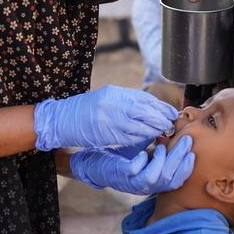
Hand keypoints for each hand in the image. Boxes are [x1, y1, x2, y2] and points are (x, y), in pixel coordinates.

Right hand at [33, 85, 177, 150]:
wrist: (61, 120)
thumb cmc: (85, 111)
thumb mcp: (107, 99)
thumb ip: (126, 104)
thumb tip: (150, 111)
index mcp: (114, 93)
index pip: (144, 98)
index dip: (160, 106)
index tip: (171, 113)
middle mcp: (112, 103)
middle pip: (145, 110)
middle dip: (160, 118)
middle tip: (171, 124)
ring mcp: (108, 117)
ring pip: (139, 124)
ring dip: (153, 129)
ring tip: (163, 132)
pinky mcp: (104, 132)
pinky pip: (128, 136)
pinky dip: (141, 138)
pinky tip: (148, 140)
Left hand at [69, 136, 194, 194]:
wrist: (95, 165)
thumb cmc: (121, 159)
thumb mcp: (143, 154)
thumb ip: (157, 148)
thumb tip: (170, 133)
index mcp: (153, 182)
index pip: (176, 181)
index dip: (186, 169)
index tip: (192, 153)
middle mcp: (146, 186)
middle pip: (169, 177)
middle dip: (179, 159)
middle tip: (185, 141)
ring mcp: (133, 183)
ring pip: (156, 177)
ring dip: (162, 160)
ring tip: (161, 145)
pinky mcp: (122, 176)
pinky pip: (136, 171)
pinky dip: (142, 161)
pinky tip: (143, 152)